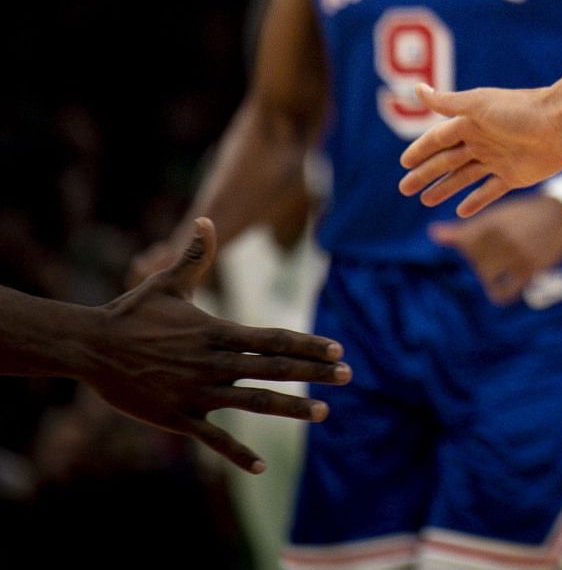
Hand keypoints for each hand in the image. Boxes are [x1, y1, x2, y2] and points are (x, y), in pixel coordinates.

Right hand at [83, 218, 350, 473]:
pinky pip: (212, 438)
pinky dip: (236, 453)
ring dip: (291, 408)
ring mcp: (195, 391)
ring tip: (324, 413)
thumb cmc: (130, 312)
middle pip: (274, 368)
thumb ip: (195, 255)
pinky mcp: (175, 415)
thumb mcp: (166, 282)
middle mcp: (213, 362)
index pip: (274, 339)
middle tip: (349, 376)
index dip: (308, 344)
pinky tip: (259, 465)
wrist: (89, 346)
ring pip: (254, 402)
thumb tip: (206, 219)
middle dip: (314, 373)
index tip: (338, 349)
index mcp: (217, 332)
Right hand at [399, 83, 561, 216]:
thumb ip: (447, 103)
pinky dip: (476, 201)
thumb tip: (416, 89)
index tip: (404, 163)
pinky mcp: (514, 176)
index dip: (421, 151)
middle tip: (404, 188)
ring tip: (425, 201)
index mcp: (471, 123)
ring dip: (445, 188)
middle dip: (425, 174)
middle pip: (447, 161)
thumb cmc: (519, 110)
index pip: (438, 139)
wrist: (561, 123)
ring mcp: (497, 160)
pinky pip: (490, 191)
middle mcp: (482, 141)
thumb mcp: (479, 105)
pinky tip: (460, 211)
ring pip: (464, 177)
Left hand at [427, 194, 561, 305]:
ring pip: (488, 275)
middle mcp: (501, 236)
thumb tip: (432, 233)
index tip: (483, 245)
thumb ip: (463, 230)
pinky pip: (505, 291)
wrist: (560, 214)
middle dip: (484, 261)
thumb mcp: (494, 217)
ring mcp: (515, 252)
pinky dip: (501, 293)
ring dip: (493, 275)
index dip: (471, 247)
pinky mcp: (530, 268)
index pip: (466, 242)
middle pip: (477, 260)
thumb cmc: (521, 215)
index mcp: (490, 220)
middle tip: (498, 255)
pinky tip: (505, 288)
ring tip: (504, 267)